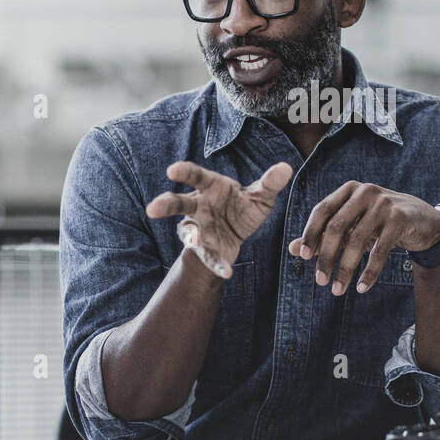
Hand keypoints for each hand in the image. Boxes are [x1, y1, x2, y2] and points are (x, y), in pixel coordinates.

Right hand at [145, 160, 292, 278]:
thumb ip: (270, 183)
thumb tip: (286, 167)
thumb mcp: (260, 196)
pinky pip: (209, 257)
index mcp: (209, 187)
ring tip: (191, 243)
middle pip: (178, 203)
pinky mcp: (205, 249)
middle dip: (165, 205)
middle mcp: (198, 206)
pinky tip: (226, 272)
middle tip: (152, 208)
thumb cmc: (243, 207)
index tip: (172, 170)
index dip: (183, 172)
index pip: (195, 176)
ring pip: (187, 232)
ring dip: (188, 238)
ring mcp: (198, 229)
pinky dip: (216, 265)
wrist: (238, 234)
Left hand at [288, 182, 439, 295]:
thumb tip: (293, 250)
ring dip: (346, 269)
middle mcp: (365, 192)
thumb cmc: (381, 222)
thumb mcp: (354, 224)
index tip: (302, 256)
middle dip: (326, 256)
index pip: (322, 210)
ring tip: (338, 290)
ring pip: (357, 241)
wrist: (424, 220)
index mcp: (350, 190)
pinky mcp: (400, 219)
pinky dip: (370, 271)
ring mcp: (384, 204)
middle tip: (320, 281)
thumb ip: (326, 235)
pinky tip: (362, 287)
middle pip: (337, 226)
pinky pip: (380, 250)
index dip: (310, 233)